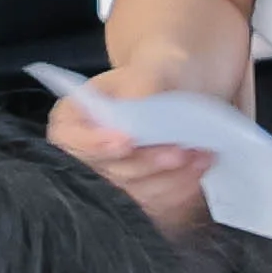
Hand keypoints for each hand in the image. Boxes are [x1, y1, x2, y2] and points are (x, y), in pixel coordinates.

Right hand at [50, 90, 215, 242]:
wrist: (177, 93)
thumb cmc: (154, 78)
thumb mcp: (148, 68)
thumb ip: (140, 86)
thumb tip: (137, 109)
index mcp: (71, 121)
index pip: (71, 140)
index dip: (96, 144)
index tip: (127, 141)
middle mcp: (85, 158)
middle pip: (108, 172)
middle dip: (147, 163)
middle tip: (180, 152)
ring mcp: (111, 183)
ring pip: (136, 194)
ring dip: (171, 178)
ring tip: (200, 156)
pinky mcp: (138, 200)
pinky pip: (157, 204)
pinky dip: (181, 188)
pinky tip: (199, 169)